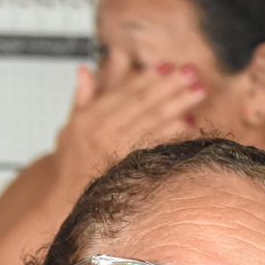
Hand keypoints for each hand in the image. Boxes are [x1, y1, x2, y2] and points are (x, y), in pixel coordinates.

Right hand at [50, 64, 206, 193]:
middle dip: (169, 84)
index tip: (168, 64)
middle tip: (192, 71)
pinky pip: (154, 145)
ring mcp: (116, 148)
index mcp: (90, 117)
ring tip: (199, 90)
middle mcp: (102, 130)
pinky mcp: (128, 165)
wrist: (65, 200)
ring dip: (177, 103)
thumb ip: (81, 98)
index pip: (124, 92)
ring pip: (151, 120)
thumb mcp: (69, 127)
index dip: (147, 78)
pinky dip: (171, 132)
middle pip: (142, 103)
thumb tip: (85, 69)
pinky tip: (189, 122)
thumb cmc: (71, 164)